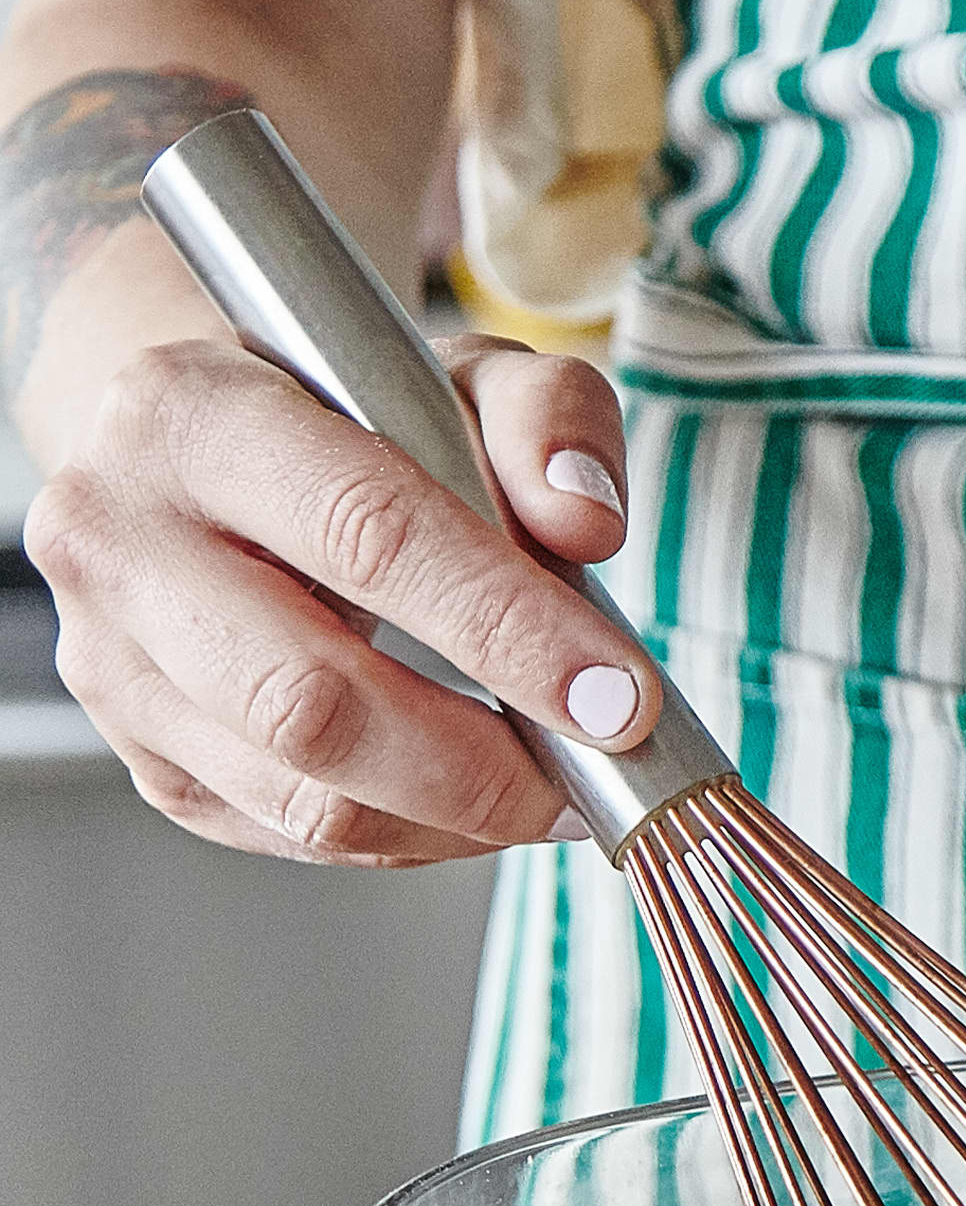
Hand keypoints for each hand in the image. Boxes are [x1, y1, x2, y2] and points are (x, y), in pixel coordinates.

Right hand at [26, 326, 656, 865]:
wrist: (209, 455)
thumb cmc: (346, 413)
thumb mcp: (461, 372)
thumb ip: (547, 418)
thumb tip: (586, 520)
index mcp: (189, 412)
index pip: (365, 531)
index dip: (504, 626)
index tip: (617, 695)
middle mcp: (116, 538)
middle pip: (310, 700)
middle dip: (480, 762)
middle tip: (593, 765)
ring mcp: (109, 662)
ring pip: (300, 791)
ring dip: (454, 816)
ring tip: (550, 790)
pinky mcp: (140, 754)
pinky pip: (288, 831)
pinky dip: (407, 833)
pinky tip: (473, 800)